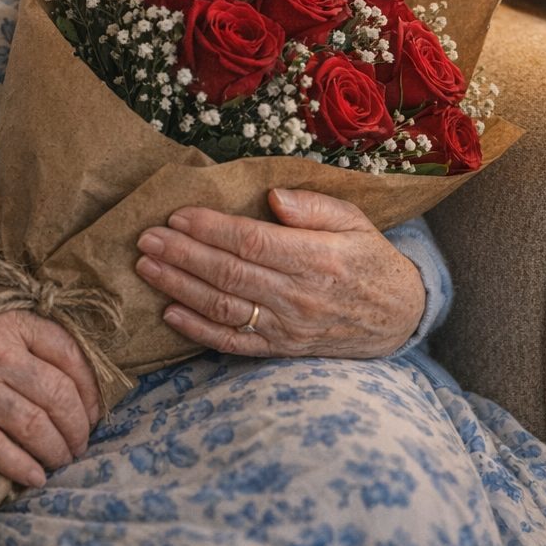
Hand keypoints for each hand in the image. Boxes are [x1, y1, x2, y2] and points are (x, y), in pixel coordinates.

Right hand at [0, 270, 100, 487]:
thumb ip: (25, 318)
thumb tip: (72, 353)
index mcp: (10, 316)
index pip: (70, 354)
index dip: (91, 386)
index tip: (95, 406)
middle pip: (58, 396)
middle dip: (79, 426)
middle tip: (84, 440)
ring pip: (33, 427)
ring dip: (57, 450)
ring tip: (65, 459)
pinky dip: (21, 467)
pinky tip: (35, 477)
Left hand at [134, 189, 425, 359]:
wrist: (399, 317)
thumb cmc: (370, 258)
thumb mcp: (355, 220)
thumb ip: (314, 206)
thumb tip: (273, 196)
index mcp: (318, 258)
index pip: (252, 242)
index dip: (211, 230)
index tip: (178, 216)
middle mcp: (299, 297)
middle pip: (229, 274)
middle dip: (182, 255)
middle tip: (146, 238)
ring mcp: (288, 328)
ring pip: (224, 308)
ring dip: (180, 288)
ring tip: (147, 267)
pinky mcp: (282, 349)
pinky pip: (234, 343)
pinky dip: (198, 331)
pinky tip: (170, 312)